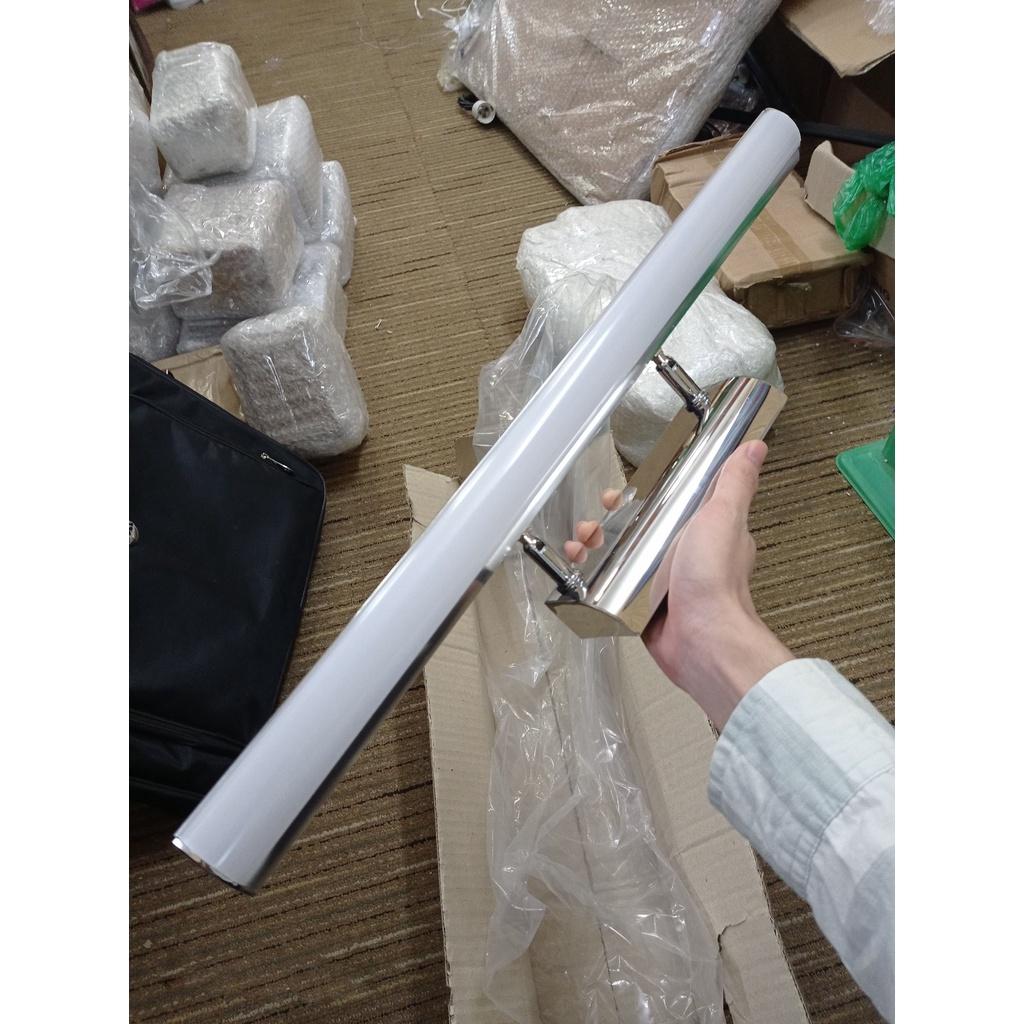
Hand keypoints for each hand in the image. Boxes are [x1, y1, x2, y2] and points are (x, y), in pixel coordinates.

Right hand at [567, 440, 791, 729]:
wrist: (702, 640)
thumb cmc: (716, 584)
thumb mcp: (723, 517)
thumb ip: (734, 483)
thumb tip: (754, 450)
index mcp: (705, 532)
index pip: (671, 503)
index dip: (643, 495)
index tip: (623, 492)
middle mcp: (684, 558)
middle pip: (639, 529)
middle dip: (611, 522)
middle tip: (596, 522)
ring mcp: (663, 583)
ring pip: (623, 558)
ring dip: (597, 548)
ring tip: (582, 544)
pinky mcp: (644, 607)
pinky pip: (614, 588)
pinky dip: (594, 580)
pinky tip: (583, 572)